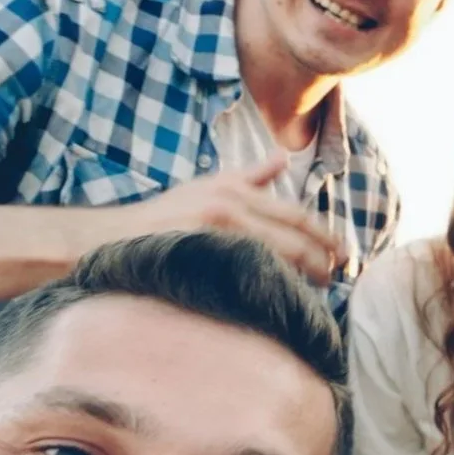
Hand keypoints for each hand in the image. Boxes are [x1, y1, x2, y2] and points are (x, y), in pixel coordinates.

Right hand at [135, 154, 345, 282]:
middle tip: (337, 275)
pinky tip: (281, 298)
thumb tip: (284, 156)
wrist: (109, 238)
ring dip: (300, 276)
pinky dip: (267, 285)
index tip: (344, 252)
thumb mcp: (208, 186)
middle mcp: (226, 208)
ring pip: (273, 258)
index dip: (324, 235)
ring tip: (317, 289)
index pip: (294, 215)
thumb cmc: (164, 215)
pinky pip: (244, 275)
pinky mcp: (197, 257)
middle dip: (321, 259)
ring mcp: (211, 234)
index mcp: (233, 192)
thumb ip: (251, 176)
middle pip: (291, 238)